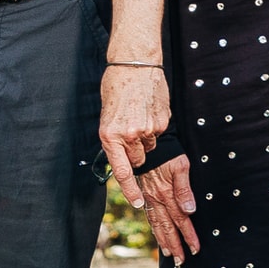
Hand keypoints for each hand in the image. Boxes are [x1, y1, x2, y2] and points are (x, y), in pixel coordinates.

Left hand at [99, 61, 172, 195]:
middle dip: (136, 152)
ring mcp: (147, 128)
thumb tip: (123, 156)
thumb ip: (114, 138)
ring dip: (145, 137)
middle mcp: (128, 135)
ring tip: (139, 115)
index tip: (139, 203)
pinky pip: (159, 133)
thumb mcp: (107, 116)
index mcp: (110, 135)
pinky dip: (154, 125)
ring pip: (149, 146)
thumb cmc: (116, 87)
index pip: (123, 172)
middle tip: (132, 133)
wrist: (133, 64)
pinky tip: (148, 110)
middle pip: (138, 159)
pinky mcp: (161, 121)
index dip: (131, 190)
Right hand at [136, 150, 202, 261]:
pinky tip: (158, 235)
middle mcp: (157, 199)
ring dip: (164, 241)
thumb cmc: (167, 152)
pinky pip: (149, 216)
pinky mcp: (144, 195)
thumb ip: (185, 189)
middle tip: (182, 261)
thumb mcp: (180, 166)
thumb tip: (190, 210)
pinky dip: (154, 229)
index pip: (181, 220)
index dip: (189, 236)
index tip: (195, 249)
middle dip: (175, 245)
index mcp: (168, 194)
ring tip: (170, 255)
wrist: (146, 144)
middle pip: (168, 227)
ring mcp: (149, 198)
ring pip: (157, 224)